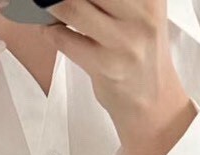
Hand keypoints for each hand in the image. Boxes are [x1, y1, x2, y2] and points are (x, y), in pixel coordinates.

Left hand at [45, 0, 189, 127]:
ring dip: (50, 4)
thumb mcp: (139, 11)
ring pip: (71, 6)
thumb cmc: (139, 50)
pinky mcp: (107, 66)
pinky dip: (50, 31)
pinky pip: (63, 38)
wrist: (153, 101)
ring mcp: (125, 41)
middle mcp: (142, 13)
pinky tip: (53, 29)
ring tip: (46, 4)